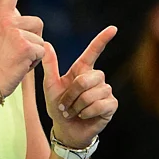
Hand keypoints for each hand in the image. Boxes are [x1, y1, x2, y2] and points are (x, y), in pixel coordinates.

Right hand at [0, 0, 45, 96]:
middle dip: (34, 39)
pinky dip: (35, 62)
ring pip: (41, 39)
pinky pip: (42, 51)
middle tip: (16, 53)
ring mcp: (17, 34)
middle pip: (37, 23)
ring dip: (34, 52)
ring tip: (18, 60)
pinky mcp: (26, 47)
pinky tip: (21, 66)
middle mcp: (8, 22)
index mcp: (0, 18)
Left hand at [42, 27, 117, 148]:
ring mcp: (106, 91)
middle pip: (87, 78)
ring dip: (78, 105)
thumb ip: (50, 65)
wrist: (65, 129)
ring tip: (74, 111)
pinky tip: (84, 115)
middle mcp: (96, 78)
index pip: (93, 52)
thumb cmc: (58, 107)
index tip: (113, 28)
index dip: (102, 39)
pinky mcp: (111, 105)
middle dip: (73, 94)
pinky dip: (87, 112)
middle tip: (66, 105)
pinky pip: (100, 104)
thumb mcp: (50, 86)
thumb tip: (46, 43)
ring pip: (93, 93)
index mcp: (82, 70)